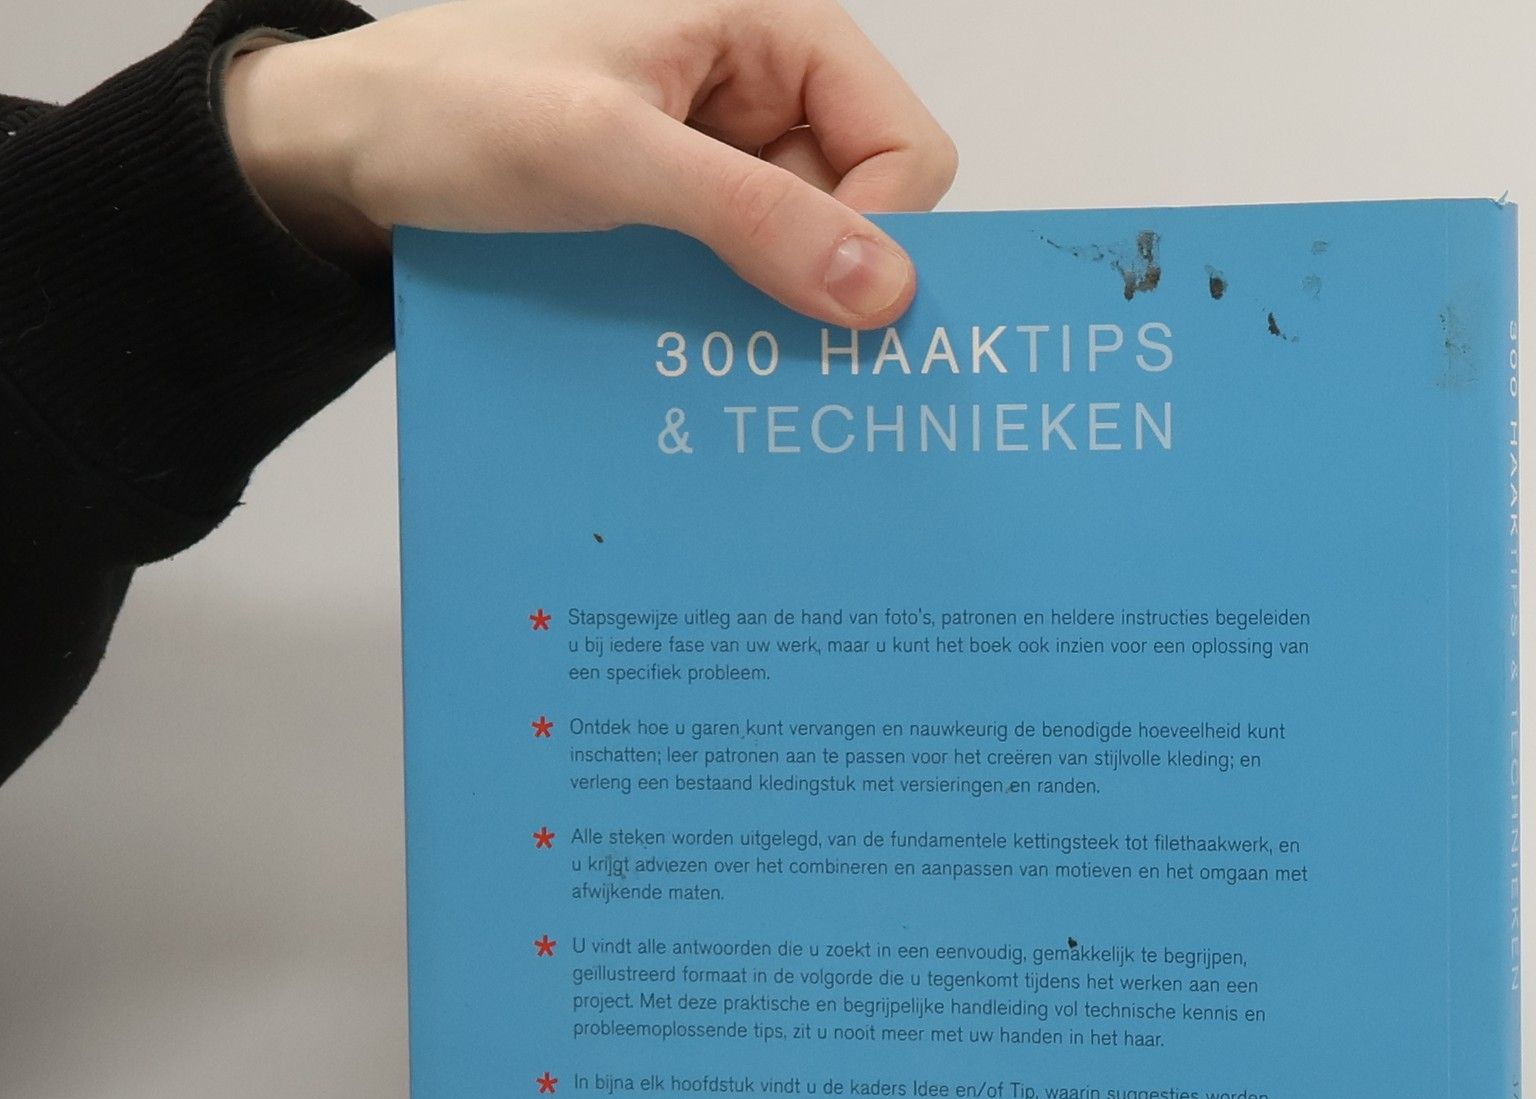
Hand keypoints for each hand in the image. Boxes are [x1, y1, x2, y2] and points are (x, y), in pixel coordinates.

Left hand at [221, 0, 956, 325]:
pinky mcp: (688, 212)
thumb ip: (751, 215)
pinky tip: (689, 346)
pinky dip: (729, 321)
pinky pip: (748, 279)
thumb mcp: (608, 154)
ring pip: (810, 257)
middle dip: (826, 282)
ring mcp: (727, 155)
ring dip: (772, 313)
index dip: (885, 232)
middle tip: (764, 344)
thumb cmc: (452, 108)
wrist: (344, 148)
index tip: (824, 305)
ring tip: (709, 346)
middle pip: (869, 208)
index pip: (908, 145)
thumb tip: (885, 288)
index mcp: (773, 26)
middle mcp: (765, 87)